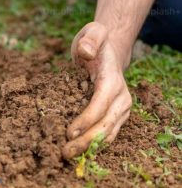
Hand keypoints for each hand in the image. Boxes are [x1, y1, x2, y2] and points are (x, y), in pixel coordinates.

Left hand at [63, 22, 131, 158]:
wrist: (109, 51)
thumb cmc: (95, 42)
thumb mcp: (93, 32)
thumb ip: (90, 39)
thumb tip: (86, 52)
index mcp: (113, 80)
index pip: (101, 104)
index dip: (86, 120)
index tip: (69, 132)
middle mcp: (122, 98)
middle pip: (105, 125)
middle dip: (86, 140)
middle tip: (64, 151)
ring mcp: (121, 109)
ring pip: (107, 134)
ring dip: (88, 147)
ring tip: (67, 155)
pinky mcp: (116, 116)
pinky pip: (106, 135)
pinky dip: (93, 145)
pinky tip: (77, 152)